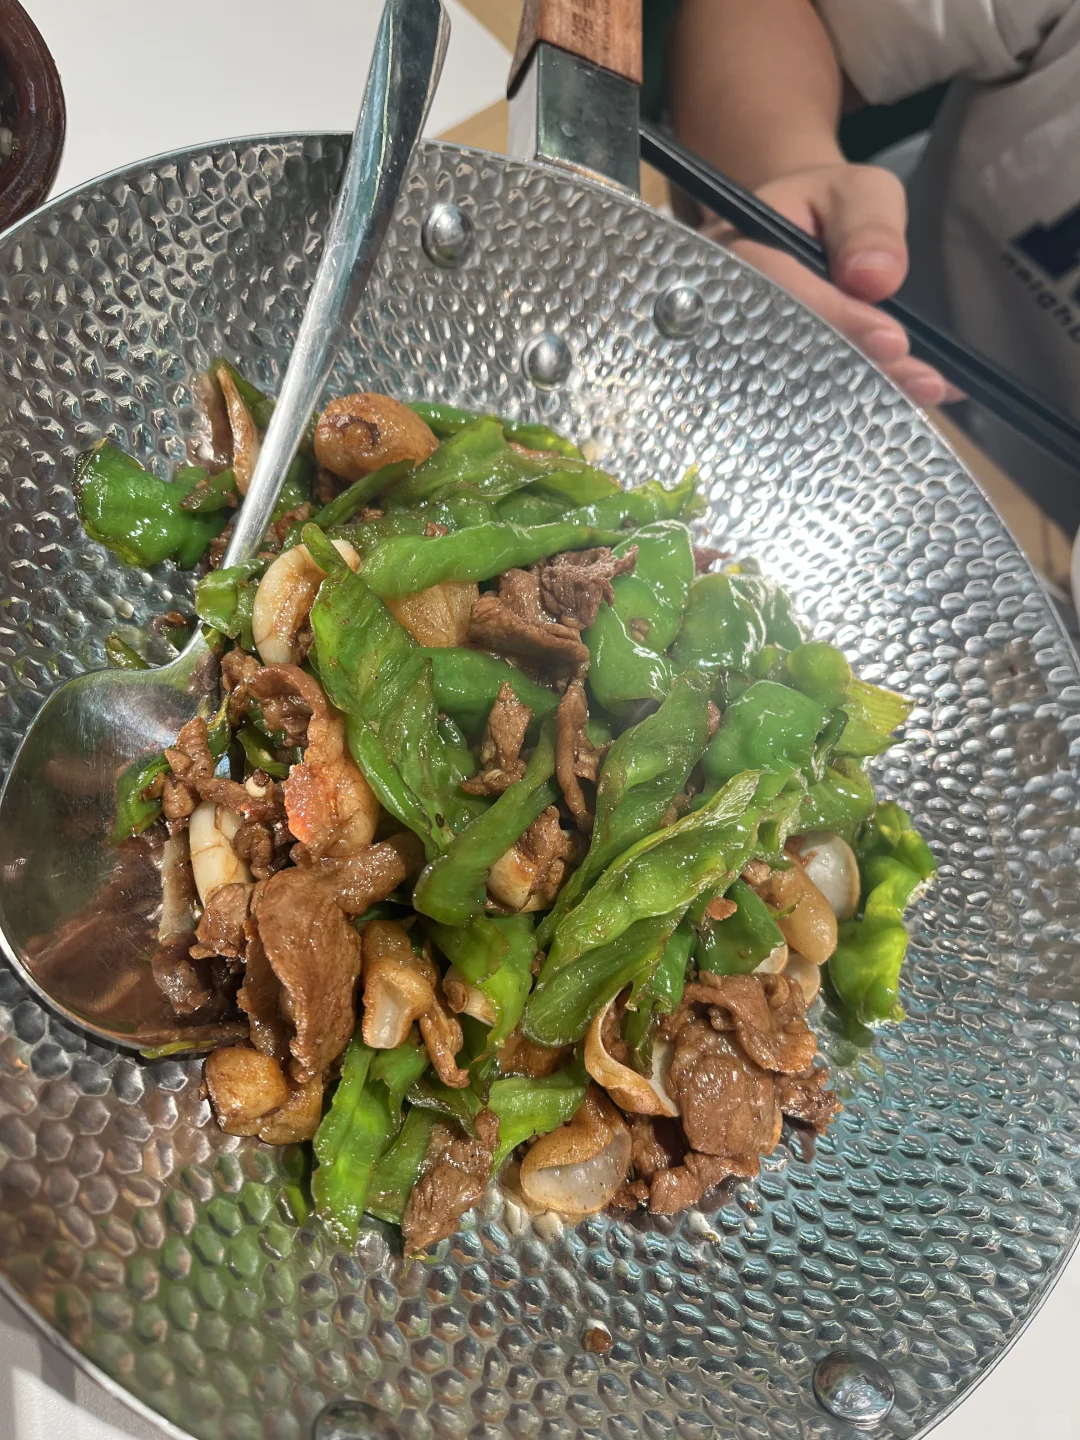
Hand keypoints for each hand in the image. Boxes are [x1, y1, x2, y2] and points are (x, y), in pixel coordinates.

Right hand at [704, 164, 962, 407]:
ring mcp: (737, 350)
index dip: (835, 318)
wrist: (797, 234)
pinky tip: (907, 401)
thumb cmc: (826, 209)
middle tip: (921, 383)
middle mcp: (722, 308)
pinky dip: (856, 400)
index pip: (780, 288)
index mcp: (736, 250)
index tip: (892, 340)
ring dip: (863, 393)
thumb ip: (869, 224)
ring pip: (795, 384)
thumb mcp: (858, 194)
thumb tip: (876, 279)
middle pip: (786, 351)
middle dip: (858, 369)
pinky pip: (805, 396)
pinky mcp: (761, 377)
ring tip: (925, 394)